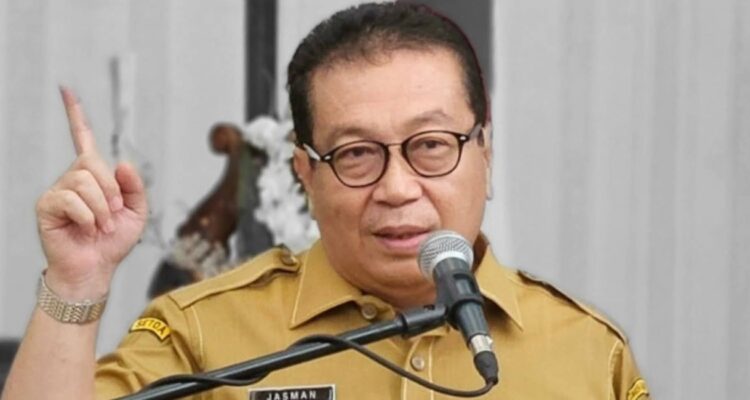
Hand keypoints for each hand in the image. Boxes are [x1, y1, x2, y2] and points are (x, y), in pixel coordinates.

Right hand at [35, 87, 147, 297]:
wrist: (96, 269)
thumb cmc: (113, 241)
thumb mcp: (136, 212)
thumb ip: (134, 186)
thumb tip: (121, 162)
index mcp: (94, 175)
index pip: (83, 139)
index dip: (75, 115)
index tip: (66, 90)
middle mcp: (73, 177)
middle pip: (94, 163)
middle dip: (112, 190)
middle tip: (114, 214)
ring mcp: (58, 190)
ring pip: (85, 182)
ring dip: (102, 208)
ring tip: (101, 226)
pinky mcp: (46, 206)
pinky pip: (72, 199)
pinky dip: (88, 217)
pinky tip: (87, 230)